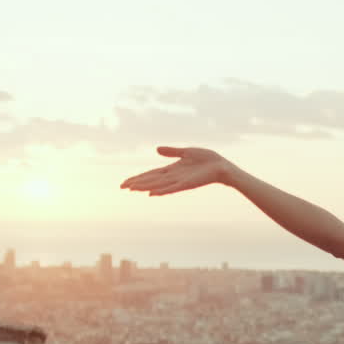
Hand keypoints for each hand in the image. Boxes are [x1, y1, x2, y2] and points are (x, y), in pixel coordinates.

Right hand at [119, 146, 233, 195]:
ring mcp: (179, 181)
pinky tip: (151, 194)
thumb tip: (156, 149)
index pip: (151, 174)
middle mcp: (173, 177)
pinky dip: (161, 191)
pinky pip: (171, 188)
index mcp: (172, 169)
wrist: (222, 166)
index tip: (126, 182)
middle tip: (122, 187)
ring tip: (131, 189)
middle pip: (151, 180)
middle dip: (137, 183)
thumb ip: (172, 152)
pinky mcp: (187, 184)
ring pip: (157, 186)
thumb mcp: (186, 152)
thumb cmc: (207, 160)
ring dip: (144, 187)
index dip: (139, 177)